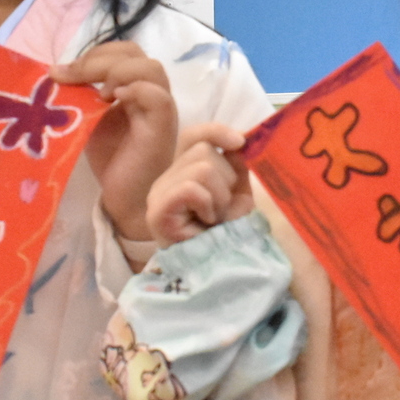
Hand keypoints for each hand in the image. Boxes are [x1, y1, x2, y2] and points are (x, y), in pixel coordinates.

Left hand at [52, 41, 177, 241]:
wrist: (127, 199)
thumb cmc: (112, 161)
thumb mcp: (90, 121)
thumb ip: (80, 97)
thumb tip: (55, 73)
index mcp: (134, 87)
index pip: (122, 52)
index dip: (94, 54)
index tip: (61, 72)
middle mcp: (150, 93)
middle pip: (135, 52)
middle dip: (99, 59)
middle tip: (71, 77)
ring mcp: (159, 109)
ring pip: (151, 68)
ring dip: (117, 71)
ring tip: (97, 94)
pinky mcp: (162, 128)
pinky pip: (157, 97)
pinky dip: (134, 90)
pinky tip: (111, 102)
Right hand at [147, 123, 253, 244]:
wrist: (213, 268)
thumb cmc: (223, 232)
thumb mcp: (237, 194)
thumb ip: (236, 166)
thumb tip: (239, 142)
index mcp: (183, 169)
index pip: (193, 135)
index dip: (217, 131)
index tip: (241, 142)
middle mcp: (166, 176)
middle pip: (204, 150)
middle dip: (226, 179)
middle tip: (221, 209)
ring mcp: (159, 192)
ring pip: (202, 167)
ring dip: (220, 196)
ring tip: (214, 218)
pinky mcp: (158, 210)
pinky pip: (192, 187)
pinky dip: (208, 203)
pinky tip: (205, 221)